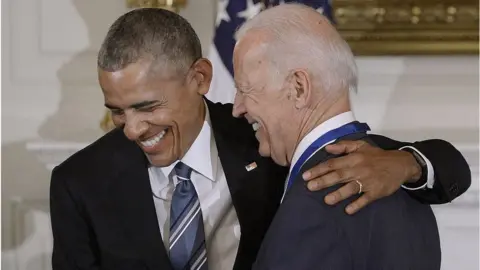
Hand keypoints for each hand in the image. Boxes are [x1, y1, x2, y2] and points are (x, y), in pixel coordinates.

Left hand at [302, 140, 421, 214]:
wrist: (401, 164)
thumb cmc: (377, 155)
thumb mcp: (361, 145)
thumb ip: (344, 146)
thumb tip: (327, 147)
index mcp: (353, 158)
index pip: (332, 164)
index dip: (319, 169)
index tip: (306, 175)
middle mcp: (358, 169)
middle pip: (338, 176)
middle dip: (323, 181)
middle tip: (309, 187)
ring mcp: (368, 181)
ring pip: (351, 188)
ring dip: (339, 194)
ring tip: (326, 200)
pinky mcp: (377, 191)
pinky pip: (366, 199)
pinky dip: (358, 204)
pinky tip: (348, 210)